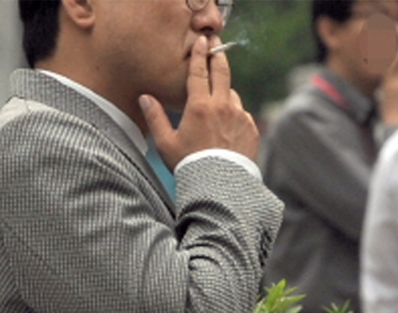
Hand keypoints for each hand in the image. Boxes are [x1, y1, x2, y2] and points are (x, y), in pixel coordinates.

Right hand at [139, 35, 258, 169]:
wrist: (222, 185)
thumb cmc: (190, 165)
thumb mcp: (166, 143)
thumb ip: (156, 117)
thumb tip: (145, 98)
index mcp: (199, 107)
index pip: (198, 72)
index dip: (199, 54)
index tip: (201, 41)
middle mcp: (222, 107)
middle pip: (222, 73)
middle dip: (218, 56)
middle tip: (216, 45)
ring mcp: (240, 116)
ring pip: (232, 95)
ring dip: (224, 94)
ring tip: (216, 106)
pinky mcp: (252, 128)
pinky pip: (242, 114)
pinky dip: (234, 115)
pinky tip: (227, 127)